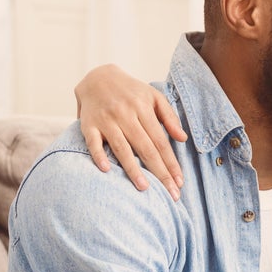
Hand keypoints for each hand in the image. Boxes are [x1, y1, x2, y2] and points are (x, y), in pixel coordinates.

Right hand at [75, 64, 186, 197]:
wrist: (98, 77)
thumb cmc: (131, 91)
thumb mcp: (154, 97)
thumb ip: (169, 117)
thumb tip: (183, 139)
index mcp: (143, 108)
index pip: (161, 141)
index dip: (171, 163)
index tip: (179, 182)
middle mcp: (125, 114)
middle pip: (146, 148)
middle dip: (160, 172)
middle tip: (170, 194)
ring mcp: (106, 120)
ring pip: (122, 148)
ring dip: (133, 169)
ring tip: (144, 188)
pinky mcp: (88, 124)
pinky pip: (93, 142)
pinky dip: (99, 155)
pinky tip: (107, 170)